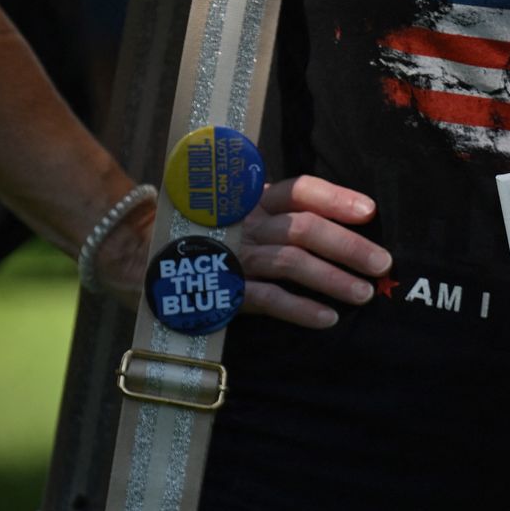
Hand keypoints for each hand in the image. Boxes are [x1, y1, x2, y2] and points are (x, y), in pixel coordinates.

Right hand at [91, 174, 389, 329]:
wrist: (127, 253)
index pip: (298, 191)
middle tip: (382, 264)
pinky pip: (266, 299)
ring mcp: (233, 255)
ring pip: (291, 262)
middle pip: (304, 227)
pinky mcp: (221, 289)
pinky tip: (326, 319)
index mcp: (249, 201)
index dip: (335, 198)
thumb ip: (272, 214)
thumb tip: (329, 224)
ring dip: (332, 278)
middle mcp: (245, 224)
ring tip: (363, 294)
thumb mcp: (233, 212)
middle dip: (348, 245)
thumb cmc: (195, 233)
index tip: (370, 211)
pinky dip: (299, 308)